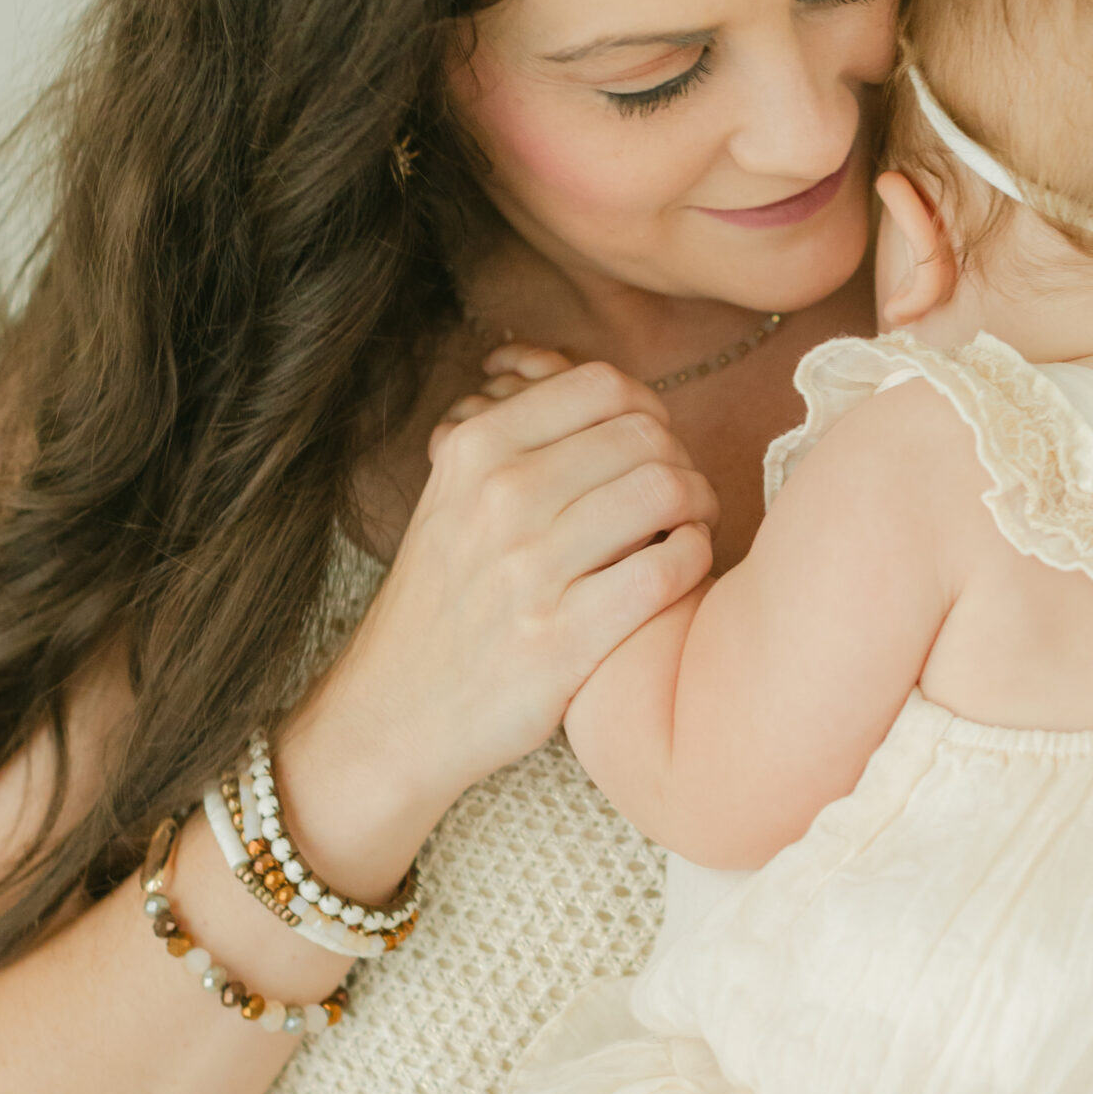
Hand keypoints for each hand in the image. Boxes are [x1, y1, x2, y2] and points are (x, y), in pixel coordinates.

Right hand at [278, 343, 716, 892]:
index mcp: (473, 449)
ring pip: (664, 491)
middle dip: (680, 458)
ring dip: (699, 504)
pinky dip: (694, 559)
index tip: (650, 445)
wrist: (393, 714)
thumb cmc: (444, 600)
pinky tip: (682, 567)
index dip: (647, 409)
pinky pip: (667, 569)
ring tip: (690, 525)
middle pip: (644, 435)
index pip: (601, 385)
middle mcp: (499, 497)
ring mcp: (530, 569)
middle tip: (682, 493)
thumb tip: (588, 379)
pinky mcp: (563, 639)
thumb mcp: (453, 495)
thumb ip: (517, 432)